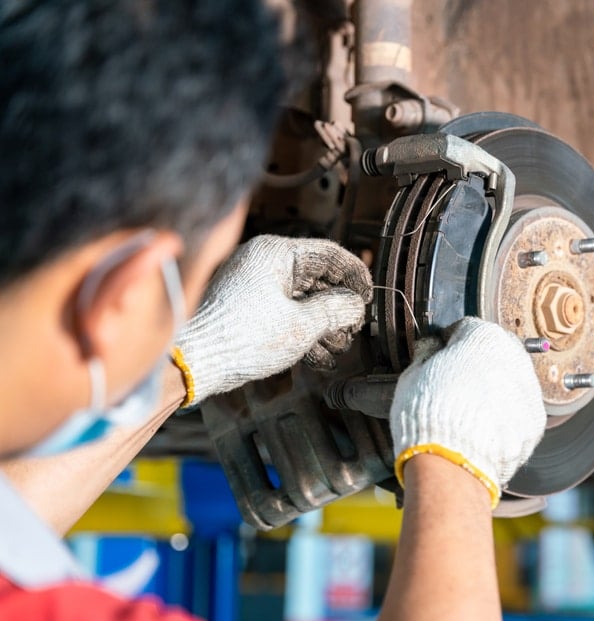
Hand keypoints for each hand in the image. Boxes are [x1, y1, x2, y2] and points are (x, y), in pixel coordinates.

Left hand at [174, 234, 372, 404]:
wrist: (192, 361)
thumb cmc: (239, 337)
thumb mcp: (302, 325)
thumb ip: (337, 310)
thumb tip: (356, 305)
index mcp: (275, 253)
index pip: (330, 255)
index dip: (355, 276)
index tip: (368, 297)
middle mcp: (262, 262)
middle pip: (316, 279)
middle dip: (338, 308)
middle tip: (351, 329)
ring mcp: (252, 284)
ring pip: (301, 298)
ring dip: (323, 324)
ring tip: (334, 348)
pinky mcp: (244, 306)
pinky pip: (284, 310)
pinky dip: (302, 330)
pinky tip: (315, 355)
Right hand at [389, 317, 546, 507]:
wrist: (452, 463)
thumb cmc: (428, 416)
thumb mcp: (412, 375)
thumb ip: (426, 354)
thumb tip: (431, 347)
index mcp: (484, 337)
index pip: (466, 330)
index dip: (448, 345)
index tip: (440, 358)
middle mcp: (514, 358)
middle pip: (494, 355)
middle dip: (476, 367)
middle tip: (454, 388)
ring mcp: (529, 391)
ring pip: (510, 384)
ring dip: (494, 393)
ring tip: (468, 415)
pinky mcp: (536, 423)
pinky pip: (518, 413)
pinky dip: (504, 419)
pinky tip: (483, 431)